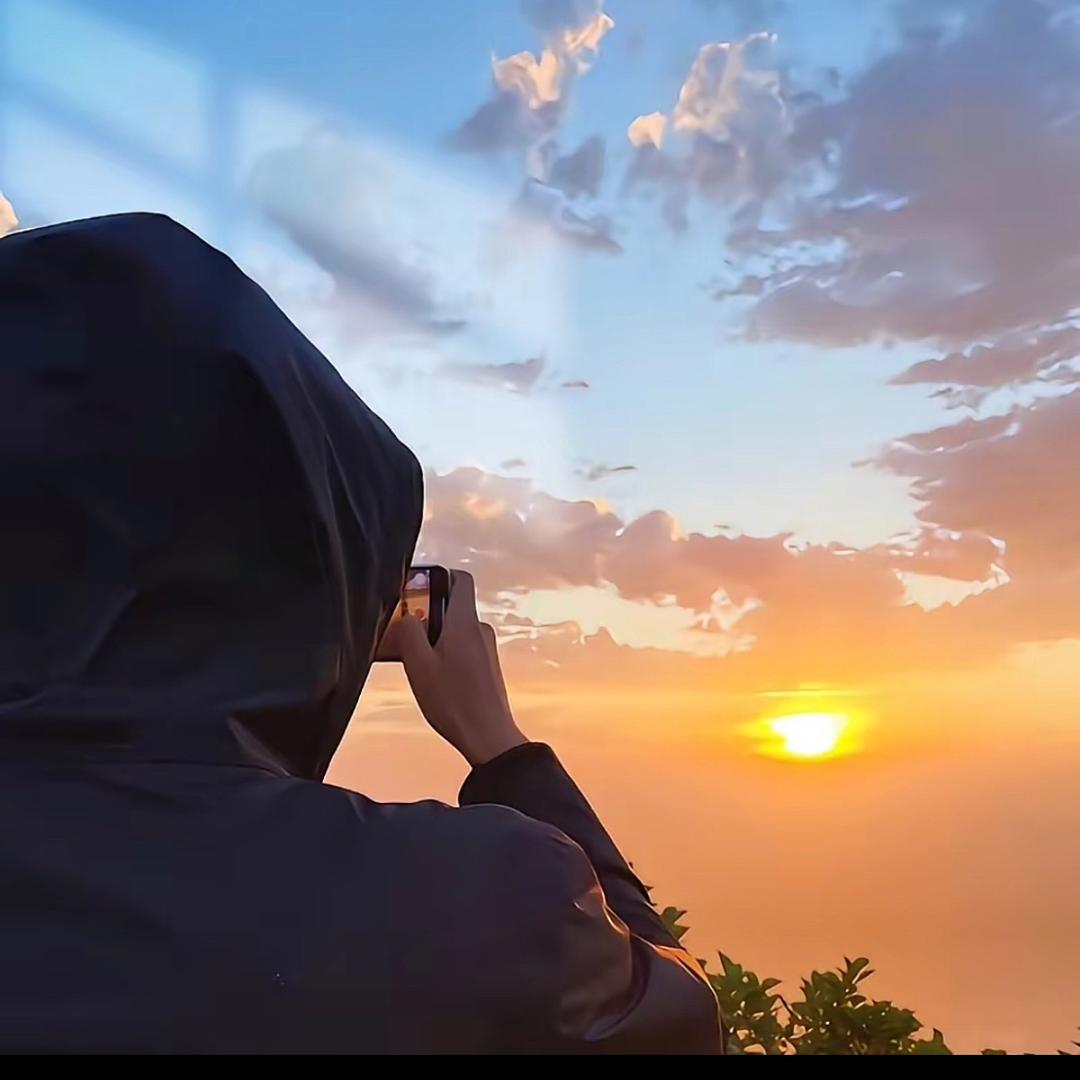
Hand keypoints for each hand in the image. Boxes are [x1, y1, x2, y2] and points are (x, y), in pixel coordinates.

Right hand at [391, 570, 527, 766]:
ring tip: (415, 661)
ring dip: (434, 638)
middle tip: (405, 633)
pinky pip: (463, 647)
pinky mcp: (487, 665)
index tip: (416, 588)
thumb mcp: (418, 665)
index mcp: (465, 622)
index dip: (438, 576)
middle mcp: (480, 629)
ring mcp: (486, 648)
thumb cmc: (453, 701)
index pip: (460, 578)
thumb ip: (409, 632)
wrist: (488, 736)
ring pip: (456, 629)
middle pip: (452, 606)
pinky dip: (446, 653)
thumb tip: (408, 616)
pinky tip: (432, 677)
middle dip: (427, 614)